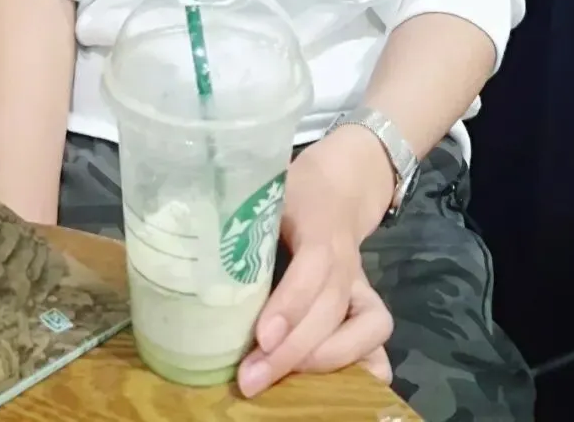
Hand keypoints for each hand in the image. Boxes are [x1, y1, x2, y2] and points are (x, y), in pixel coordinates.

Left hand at [236, 129, 395, 396]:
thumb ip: (241, 220)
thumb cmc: (294, 191)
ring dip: (323, 361)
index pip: (313, 266)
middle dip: (292, 351)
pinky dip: (366, 365)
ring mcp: (363, 282)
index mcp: (319, 226)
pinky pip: (378, 337)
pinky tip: (338, 389)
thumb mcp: (267, 193)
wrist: (341, 184)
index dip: (291, 304)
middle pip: (330, 308)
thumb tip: (195, 249)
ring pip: (364, 327)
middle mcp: (346, 259)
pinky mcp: (370, 302)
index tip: (261, 337)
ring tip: (277, 380)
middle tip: (250, 379)